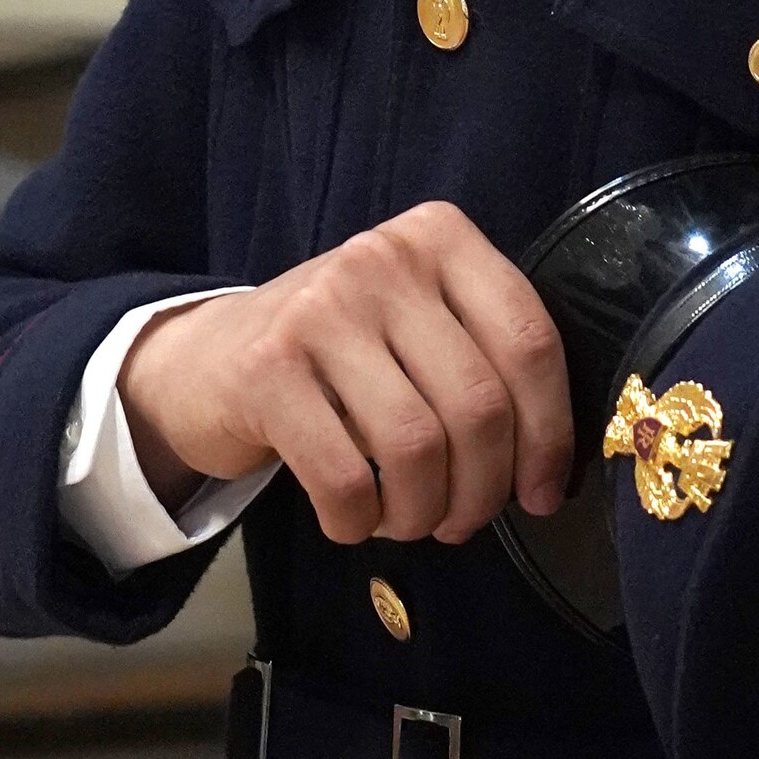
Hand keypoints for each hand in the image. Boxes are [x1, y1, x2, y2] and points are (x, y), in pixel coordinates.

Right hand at [119, 201, 572, 542]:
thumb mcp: (418, 323)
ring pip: (417, 446)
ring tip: (408, 520)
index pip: (530, 340)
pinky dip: (360, 521)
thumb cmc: (341, 353)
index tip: (540, 493)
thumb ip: (484, 360)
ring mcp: (320, 308)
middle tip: (462, 521)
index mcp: (439, 236)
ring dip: (422, 512)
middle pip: (479, 403)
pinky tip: (353, 519)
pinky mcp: (266, 370)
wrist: (209, 357)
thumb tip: (548, 473)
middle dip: (483, 489)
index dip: (549, 432)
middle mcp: (383, 257)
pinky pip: (346, 478)